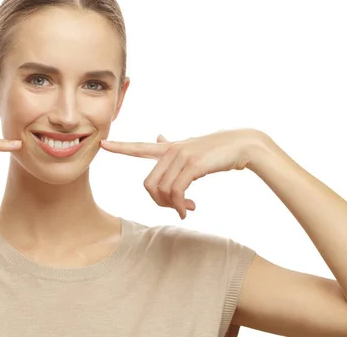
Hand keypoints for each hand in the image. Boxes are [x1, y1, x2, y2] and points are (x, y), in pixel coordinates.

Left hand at [100, 129, 264, 218]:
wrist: (243, 145)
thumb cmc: (217, 149)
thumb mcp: (191, 146)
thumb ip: (171, 145)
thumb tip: (159, 136)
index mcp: (168, 148)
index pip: (138, 147)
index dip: (120, 147)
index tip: (102, 144)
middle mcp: (171, 150)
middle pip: (149, 184)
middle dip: (159, 202)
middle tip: (176, 210)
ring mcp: (181, 157)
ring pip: (162, 190)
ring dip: (173, 207)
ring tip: (187, 210)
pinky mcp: (193, 165)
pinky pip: (177, 192)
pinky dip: (180, 206)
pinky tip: (188, 210)